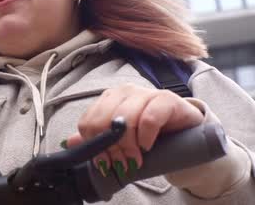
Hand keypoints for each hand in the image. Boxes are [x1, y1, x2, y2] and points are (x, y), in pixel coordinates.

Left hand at [65, 83, 203, 177]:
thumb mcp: (121, 139)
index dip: (95, 146)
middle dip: (111, 147)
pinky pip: (149, 118)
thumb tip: (68, 142)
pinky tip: (148, 146)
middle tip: (122, 163)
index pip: (89, 122)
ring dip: (128, 145)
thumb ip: (95, 138)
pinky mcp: (166, 99)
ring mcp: (145, 93)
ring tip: (136, 158)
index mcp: (109, 99)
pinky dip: (146, 136)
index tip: (106, 163)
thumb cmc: (150, 135)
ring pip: (125, 119)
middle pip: (103, 121)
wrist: (186, 132)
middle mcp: (124, 92)